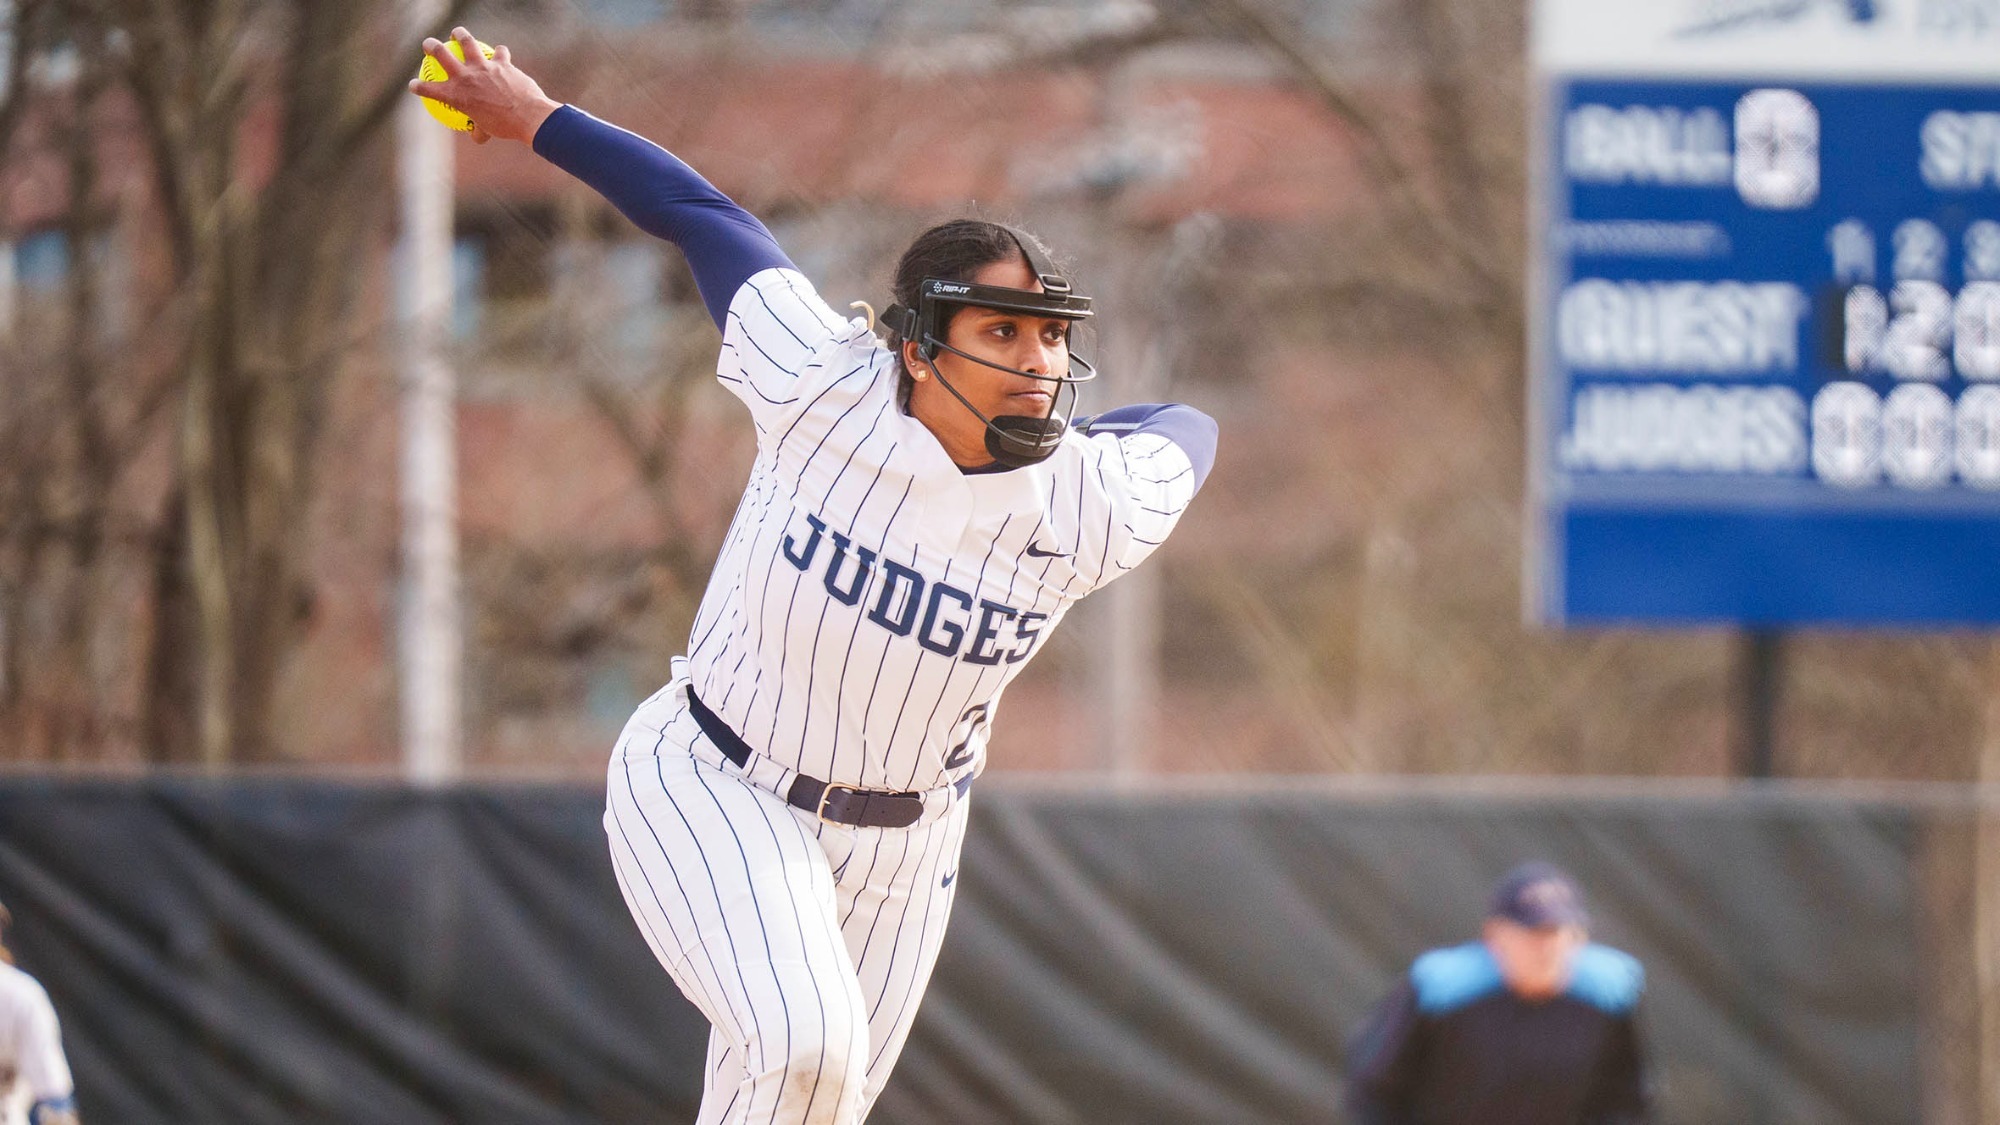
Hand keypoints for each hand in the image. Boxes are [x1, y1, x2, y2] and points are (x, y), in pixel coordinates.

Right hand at [407, 27, 560, 145]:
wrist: (528, 117)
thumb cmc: (505, 127)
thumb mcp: (487, 131)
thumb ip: (478, 130)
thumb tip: (476, 135)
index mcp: (456, 95)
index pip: (429, 90)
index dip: (418, 87)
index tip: (413, 85)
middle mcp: (465, 77)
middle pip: (441, 53)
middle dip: (430, 46)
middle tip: (428, 45)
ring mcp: (483, 67)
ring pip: (466, 41)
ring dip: (460, 34)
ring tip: (457, 33)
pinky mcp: (502, 63)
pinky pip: (499, 52)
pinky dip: (499, 52)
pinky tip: (500, 52)